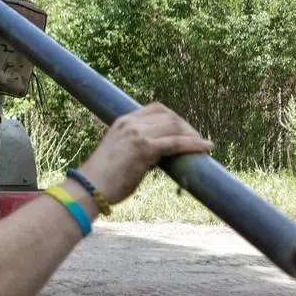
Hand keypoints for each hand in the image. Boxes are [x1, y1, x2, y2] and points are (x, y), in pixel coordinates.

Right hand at [76, 103, 213, 205]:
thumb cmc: (103, 176)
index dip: (175, 117)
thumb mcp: (118, 152)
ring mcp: (137, 134)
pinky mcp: (144, 149)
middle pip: (169, 116)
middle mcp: (130, 124)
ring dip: (193, 136)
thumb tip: (159, 155)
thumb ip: (136, 147)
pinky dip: (194, 144)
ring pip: (175, 127)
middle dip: (188, 128)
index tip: (185, 131)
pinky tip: (206, 147)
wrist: (89, 187)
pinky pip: (176, 143)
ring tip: (203, 147)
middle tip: (198, 142)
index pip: (156, 109)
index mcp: (123, 121)